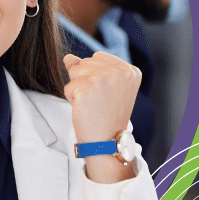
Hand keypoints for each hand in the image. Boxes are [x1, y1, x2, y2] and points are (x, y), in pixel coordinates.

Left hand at [64, 53, 140, 181]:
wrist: (108, 141)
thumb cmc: (107, 117)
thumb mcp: (104, 88)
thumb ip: (88, 68)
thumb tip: (68, 57)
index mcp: (130, 70)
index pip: (98, 57)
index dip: (95, 77)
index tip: (107, 96)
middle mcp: (121, 70)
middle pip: (85, 62)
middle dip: (85, 81)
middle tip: (99, 102)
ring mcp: (105, 76)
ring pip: (75, 72)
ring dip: (78, 89)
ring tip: (93, 104)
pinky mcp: (89, 85)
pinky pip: (68, 87)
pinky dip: (72, 100)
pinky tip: (86, 110)